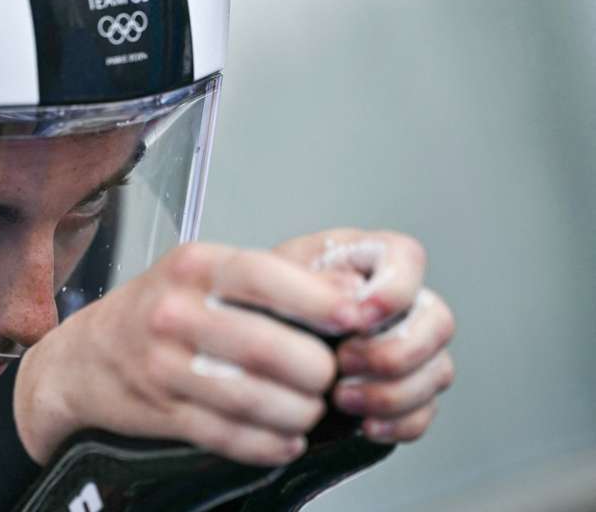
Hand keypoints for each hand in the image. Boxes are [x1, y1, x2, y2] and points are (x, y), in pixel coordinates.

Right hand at [15, 241, 358, 465]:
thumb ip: (268, 280)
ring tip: (311, 410)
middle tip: (335, 377)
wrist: (86, 356)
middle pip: (264, 346)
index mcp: (193, 266)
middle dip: (316, 370)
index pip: (264, 276)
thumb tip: (348, 297)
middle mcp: (174, 310)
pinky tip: (285, 439)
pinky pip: (227, 436)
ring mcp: (163, 364)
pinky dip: (268, 444)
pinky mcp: (161, 411)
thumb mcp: (202, 272)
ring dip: (297, 411)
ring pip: (250, 397)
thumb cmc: (157, 307)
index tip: (355, 318)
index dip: (317, 299)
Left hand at [276, 228, 454, 442]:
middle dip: (394, 352)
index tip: (360, 317)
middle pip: (438, 321)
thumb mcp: (269, 282)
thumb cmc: (256, 307)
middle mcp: (394, 302)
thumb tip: (353, 292)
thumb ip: (312, 282)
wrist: (245, 355)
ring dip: (392, 393)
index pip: (408, 258)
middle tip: (343, 364)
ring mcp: (405, 347)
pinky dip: (399, 423)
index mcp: (362, 261)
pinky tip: (363, 424)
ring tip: (340, 397)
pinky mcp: (402, 390)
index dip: (395, 289)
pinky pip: (425, 411)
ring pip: (437, 370)